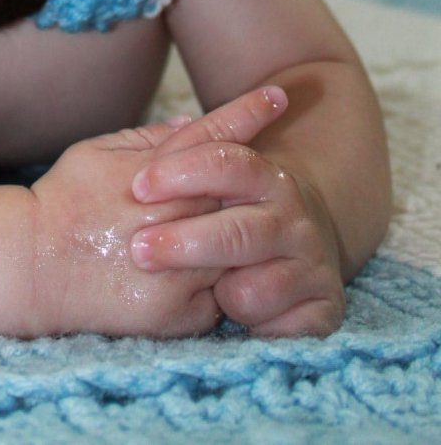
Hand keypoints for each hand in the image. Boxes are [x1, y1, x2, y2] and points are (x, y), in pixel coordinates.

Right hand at [29, 88, 287, 336]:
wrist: (31, 266)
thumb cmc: (61, 202)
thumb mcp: (96, 151)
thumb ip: (147, 138)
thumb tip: (192, 124)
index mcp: (157, 173)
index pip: (215, 136)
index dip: (249, 112)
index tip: (280, 94)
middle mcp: (176, 216)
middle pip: (237, 194)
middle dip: (252, 188)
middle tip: (262, 183)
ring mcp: (182, 267)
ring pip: (236, 249)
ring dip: (233, 241)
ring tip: (215, 240)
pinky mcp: (180, 312)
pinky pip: (219, 295)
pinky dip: (212, 284)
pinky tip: (188, 278)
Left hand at [129, 86, 346, 335]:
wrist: (298, 248)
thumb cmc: (233, 209)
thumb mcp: (210, 177)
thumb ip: (188, 154)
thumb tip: (166, 133)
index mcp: (265, 175)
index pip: (226, 162)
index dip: (181, 172)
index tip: (139, 187)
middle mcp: (293, 216)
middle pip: (238, 231)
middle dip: (185, 244)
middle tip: (140, 250)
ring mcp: (312, 263)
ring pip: (256, 288)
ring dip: (221, 294)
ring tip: (203, 292)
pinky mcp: (325, 308)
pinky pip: (282, 329)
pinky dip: (256, 327)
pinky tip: (240, 320)